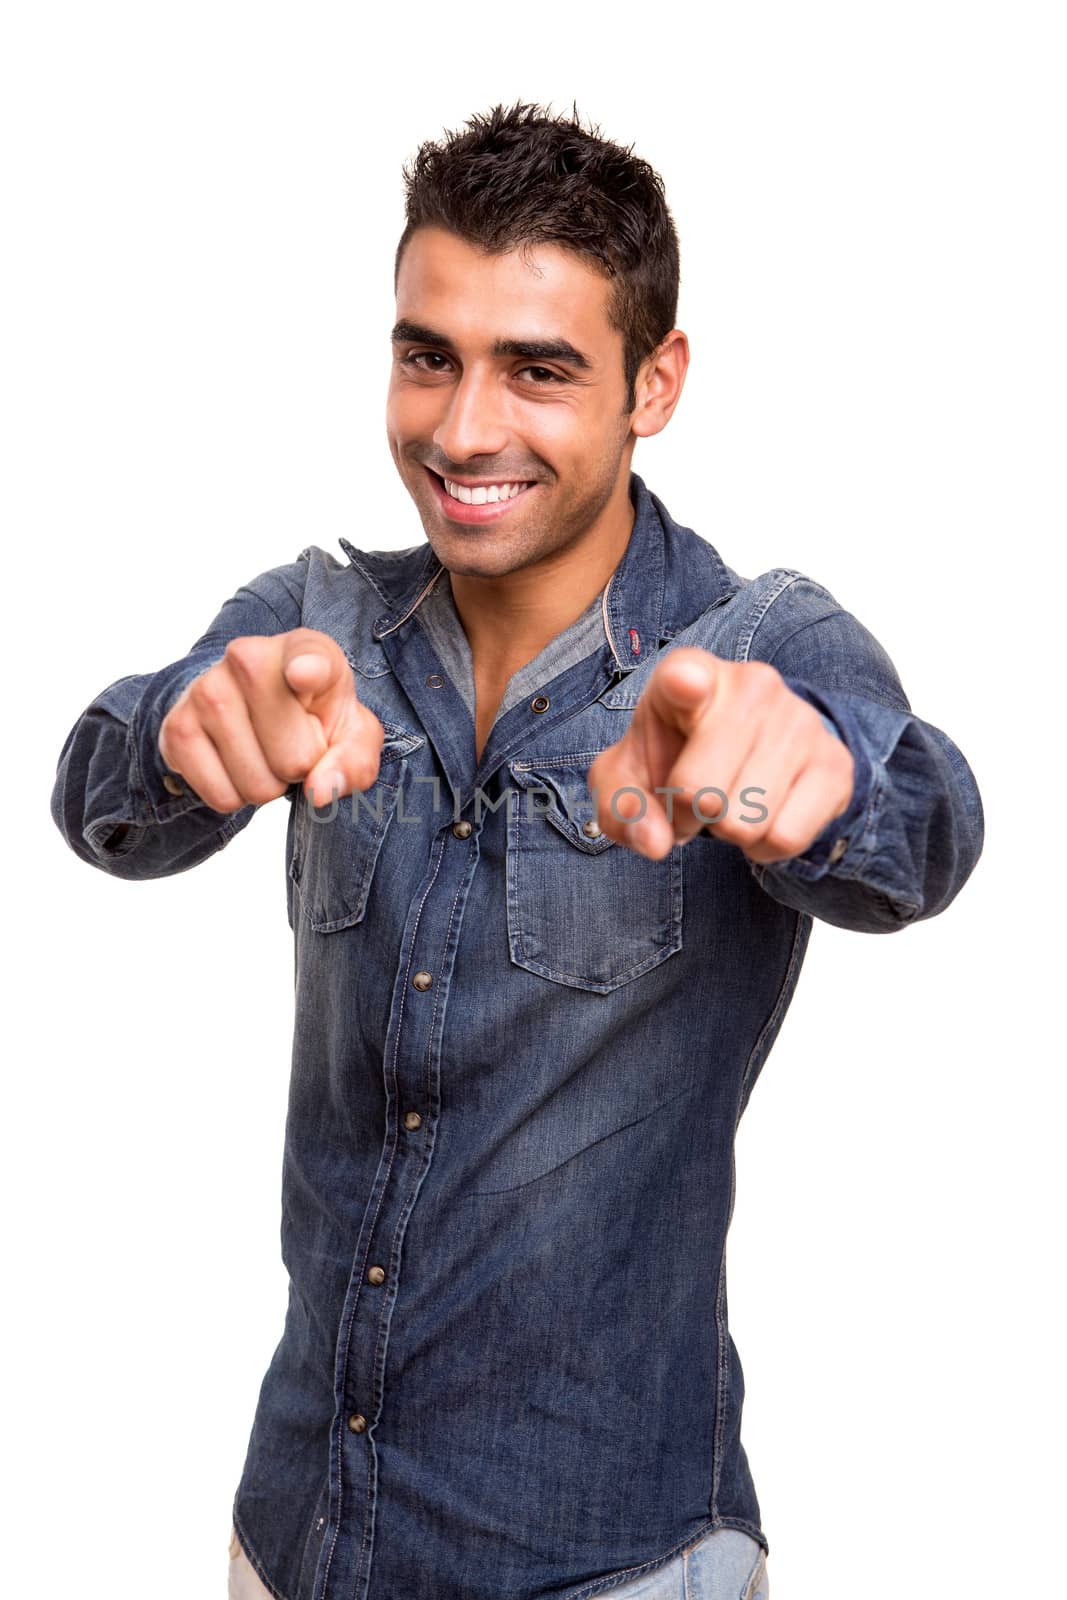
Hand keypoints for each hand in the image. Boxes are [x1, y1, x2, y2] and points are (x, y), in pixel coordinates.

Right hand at [159, 628, 385, 811]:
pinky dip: (235, 796)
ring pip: (257, 785)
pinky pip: (221, 797)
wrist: (251, 706)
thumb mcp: (352, 733)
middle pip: (295, 760)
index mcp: (306, 648)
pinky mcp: (177, 727)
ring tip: (265, 751)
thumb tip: (320, 791)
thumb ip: (355, 761)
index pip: (307, 658)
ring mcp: (205, 690)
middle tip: (292, 743)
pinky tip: (236, 761)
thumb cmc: (313, 716)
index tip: (303, 674)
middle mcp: (248, 656)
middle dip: (301, 770)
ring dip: (268, 785)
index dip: (309, 670)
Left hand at [587, 647, 853, 863]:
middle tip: (694, 799)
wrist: (745, 754)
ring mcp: (800, 721)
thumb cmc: (674, 758)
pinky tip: (762, 816)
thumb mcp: (627, 778)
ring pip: (745, 821)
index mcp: (689, 673)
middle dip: (687, 816)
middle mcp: (752, 685)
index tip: (686, 685)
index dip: (685, 685)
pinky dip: (764, 847)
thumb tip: (656, 840)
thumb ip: (620, 808)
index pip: (687, 675)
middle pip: (700, 792)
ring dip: (728, 832)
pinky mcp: (835, 763)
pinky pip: (786, 837)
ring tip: (730, 801)